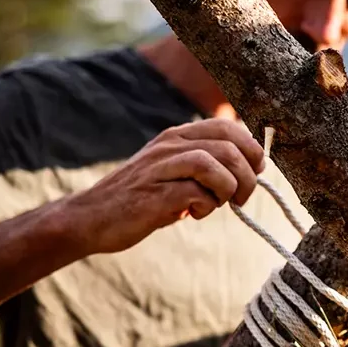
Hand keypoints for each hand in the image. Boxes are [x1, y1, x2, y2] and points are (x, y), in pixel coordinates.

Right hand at [65, 118, 264, 254]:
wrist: (90, 218)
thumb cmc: (141, 199)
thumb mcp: (175, 173)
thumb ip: (206, 166)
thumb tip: (252, 168)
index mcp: (176, 137)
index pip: (227, 127)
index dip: (252, 148)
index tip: (257, 170)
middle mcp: (169, 146)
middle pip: (229, 146)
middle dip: (247, 175)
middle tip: (241, 198)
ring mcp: (160, 168)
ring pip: (215, 164)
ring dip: (229, 189)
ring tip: (219, 204)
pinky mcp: (155, 194)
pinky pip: (197, 193)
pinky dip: (206, 206)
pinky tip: (193, 214)